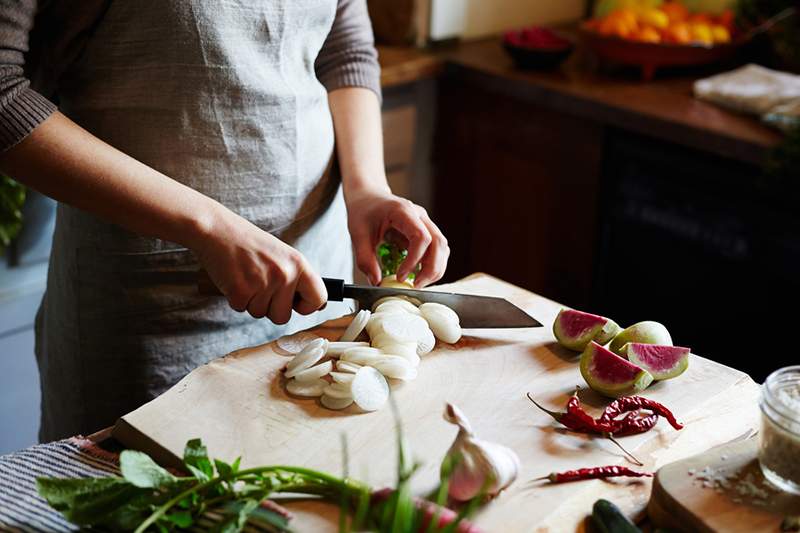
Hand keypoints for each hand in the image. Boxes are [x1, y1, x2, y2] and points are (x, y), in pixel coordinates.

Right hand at [190, 207, 326, 322]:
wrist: (216, 229)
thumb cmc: (248, 243)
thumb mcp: (282, 255)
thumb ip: (296, 277)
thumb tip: (317, 305)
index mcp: (299, 263)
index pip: (318, 298)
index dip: (307, 306)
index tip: (296, 304)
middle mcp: (284, 274)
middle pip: (283, 317)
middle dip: (270, 308)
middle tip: (260, 285)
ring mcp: (263, 283)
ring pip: (260, 314)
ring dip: (251, 301)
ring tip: (246, 276)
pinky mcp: (241, 291)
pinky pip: (241, 309)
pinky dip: (235, 299)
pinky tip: (234, 278)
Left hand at [346, 189, 448, 286]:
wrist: (368, 197)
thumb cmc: (363, 212)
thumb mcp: (357, 235)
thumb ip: (365, 259)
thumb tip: (377, 282)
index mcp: (403, 212)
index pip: (421, 237)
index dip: (414, 260)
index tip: (400, 276)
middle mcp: (420, 215)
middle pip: (439, 243)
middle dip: (431, 269)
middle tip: (415, 286)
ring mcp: (425, 222)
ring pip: (442, 247)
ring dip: (435, 268)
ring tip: (418, 283)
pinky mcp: (426, 231)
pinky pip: (437, 249)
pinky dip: (432, 264)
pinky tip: (419, 275)